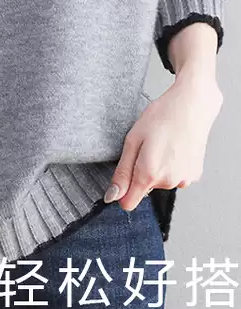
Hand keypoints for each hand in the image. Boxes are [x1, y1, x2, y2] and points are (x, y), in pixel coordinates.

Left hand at [104, 72, 222, 210]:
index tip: (123, 174)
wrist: (192, 105)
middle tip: (147, 146)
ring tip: (163, 144)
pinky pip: (175, 176)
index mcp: (149, 174)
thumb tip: (113, 196)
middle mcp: (169, 182)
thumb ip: (122, 172)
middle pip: (144, 189)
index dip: (121, 191)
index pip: (128, 203)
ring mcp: (184, 179)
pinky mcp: (195, 174)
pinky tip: (175, 147)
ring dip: (158, 168)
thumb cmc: (161, 117)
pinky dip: (172, 165)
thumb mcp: (133, 140)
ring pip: (161, 182)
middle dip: (141, 171)